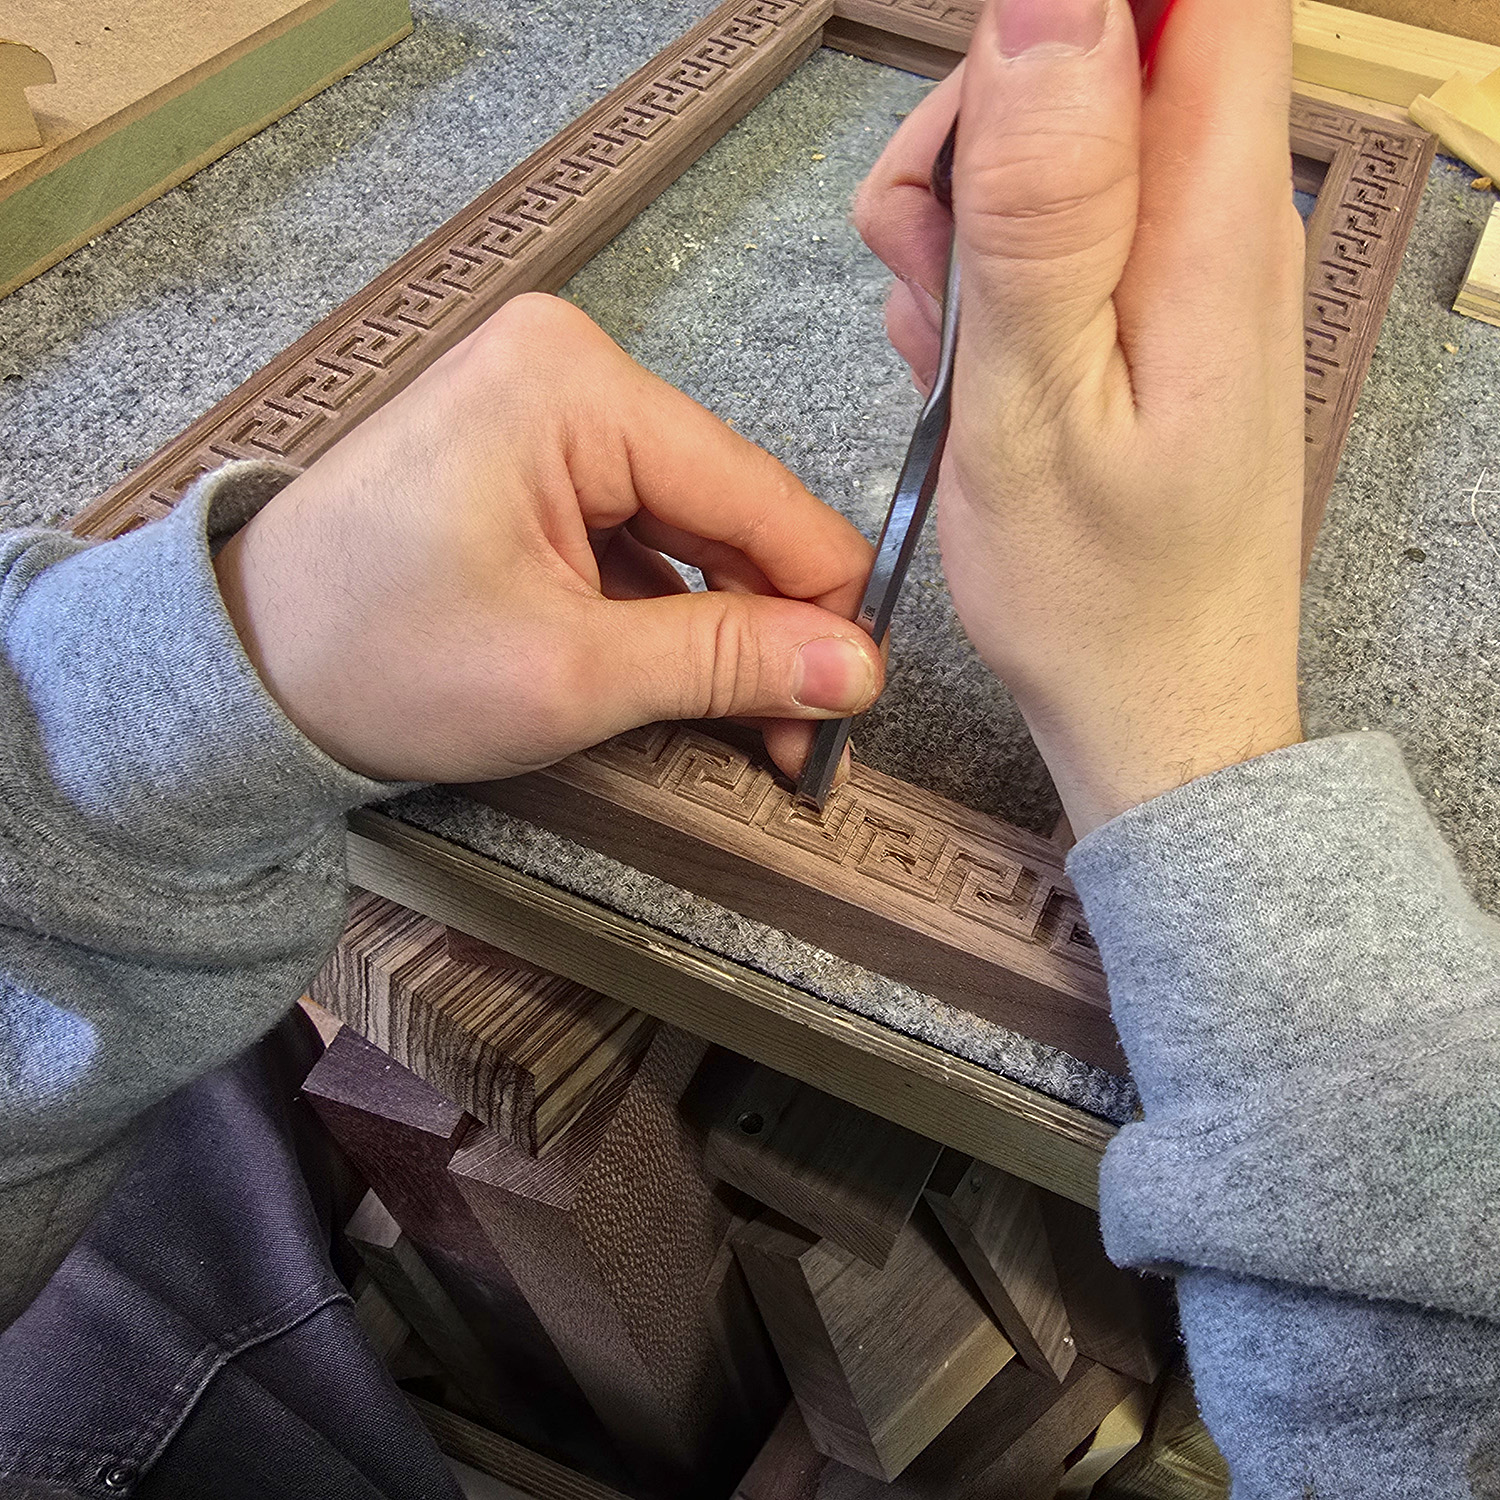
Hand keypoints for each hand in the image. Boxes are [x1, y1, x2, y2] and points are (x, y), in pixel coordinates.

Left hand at [214, 294, 883, 783]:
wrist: (239, 676)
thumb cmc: (377, 663)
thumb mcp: (569, 673)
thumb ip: (725, 662)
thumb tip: (857, 670)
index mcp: (578, 386)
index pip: (757, 494)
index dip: (821, 605)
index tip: (849, 707)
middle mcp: (570, 371)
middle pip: (727, 510)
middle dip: (768, 628)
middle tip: (798, 744)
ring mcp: (546, 412)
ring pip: (689, 530)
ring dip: (720, 630)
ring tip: (745, 729)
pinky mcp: (528, 460)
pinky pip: (636, 535)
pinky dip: (664, 613)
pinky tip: (679, 681)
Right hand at [855, 0, 1305, 836]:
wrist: (1151, 706)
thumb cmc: (1099, 597)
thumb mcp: (1037, 407)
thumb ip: (1044, 207)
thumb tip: (1052, 4)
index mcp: (1209, 221)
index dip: (1072, 15)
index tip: (985, 97)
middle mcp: (1218, 214)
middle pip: (1094, 52)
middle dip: (976, 131)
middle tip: (935, 269)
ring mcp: (1183, 260)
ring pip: (1053, 140)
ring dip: (963, 218)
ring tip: (951, 349)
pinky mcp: (1148, 304)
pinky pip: (1052, 228)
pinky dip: (983, 278)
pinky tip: (972, 368)